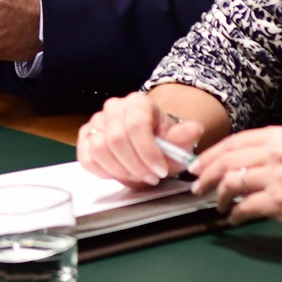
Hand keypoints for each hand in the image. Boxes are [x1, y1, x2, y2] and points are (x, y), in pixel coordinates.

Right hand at [77, 91, 204, 187]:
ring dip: (119, 170)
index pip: (136, 125)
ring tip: (136, 177)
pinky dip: (102, 171)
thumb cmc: (163, 140)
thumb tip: (195, 129)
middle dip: (135, 165)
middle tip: (151, 178)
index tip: (161, 171)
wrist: (148, 140)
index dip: (148, 152)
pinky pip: (86, 158)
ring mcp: (96, 122)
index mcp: (138, 103)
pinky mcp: (85, 137)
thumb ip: (185, 136)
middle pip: (116, 138)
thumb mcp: (178, 140)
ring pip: (99, 148)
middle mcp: (113, 108)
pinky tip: (118, 174)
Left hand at [189, 126, 281, 243]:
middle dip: (205, 176)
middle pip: (226, 161)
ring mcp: (278, 176)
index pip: (232, 142)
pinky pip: (245, 208)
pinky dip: (235, 215)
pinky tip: (235, 220)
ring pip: (231, 183)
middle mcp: (276, 151)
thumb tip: (232, 165)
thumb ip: (267, 154)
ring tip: (218, 206)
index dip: (209, 155)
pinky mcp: (280, 201)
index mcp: (279, 136)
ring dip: (218, 197)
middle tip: (196, 189)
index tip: (196, 167)